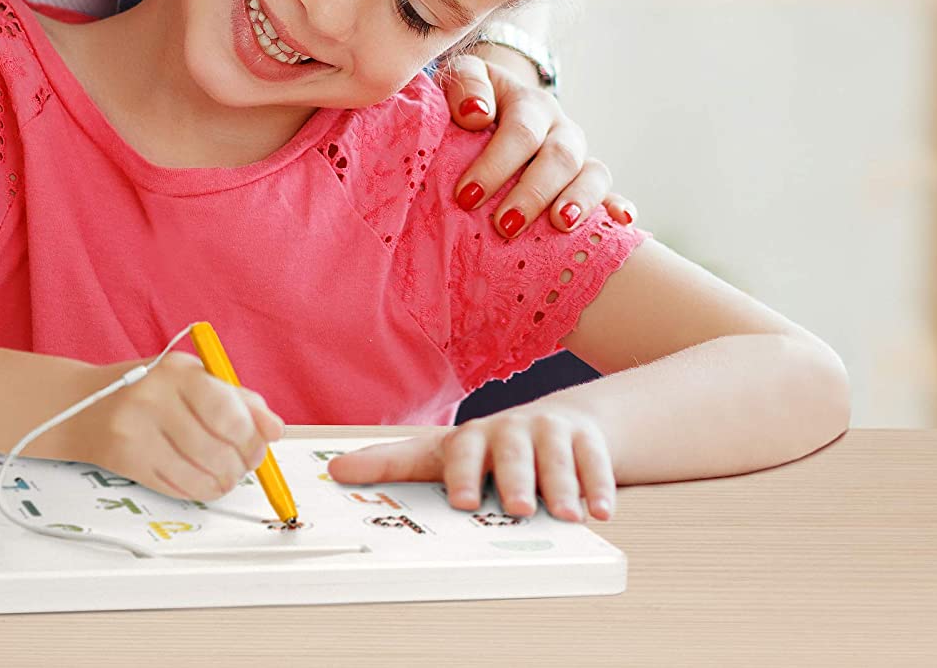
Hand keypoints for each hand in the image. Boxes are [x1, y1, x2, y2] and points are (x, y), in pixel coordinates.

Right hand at [68, 352, 284, 501]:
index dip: (252, 438)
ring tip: (225, 474)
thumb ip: (237, 399)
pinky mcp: (127, 462)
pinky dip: (199, 490)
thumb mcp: (191, 378)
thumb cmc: (148, 389)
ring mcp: (137, 431)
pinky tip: (201, 479)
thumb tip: (275, 428)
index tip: (259, 445)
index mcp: (177, 371)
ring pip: (200, 474)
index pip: (228, 413)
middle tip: (244, 464)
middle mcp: (154, 398)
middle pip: (217, 450)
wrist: (83, 405)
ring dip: (223, 482)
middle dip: (241, 465)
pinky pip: (178, 488)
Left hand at [325, 403, 615, 522]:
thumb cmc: (491, 452)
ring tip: (566, 515)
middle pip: (507, 451)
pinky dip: (598, 486)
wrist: (561, 422)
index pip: (454, 450)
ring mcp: (547, 432)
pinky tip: (601, 509)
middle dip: (513, 479)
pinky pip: (593, 461)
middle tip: (517, 508)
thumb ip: (395, 466)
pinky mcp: (585, 439)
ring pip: (552, 456)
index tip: (459, 501)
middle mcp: (506, 430)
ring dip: (559, 486)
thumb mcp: (445, 457)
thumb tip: (335, 469)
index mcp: (467, 439)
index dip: (458, 474)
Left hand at [438, 55, 636, 240]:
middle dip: (533, 193)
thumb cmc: (471, 98)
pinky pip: (611, 192)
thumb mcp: (461, 76)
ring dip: (579, 201)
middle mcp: (560, 128)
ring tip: (560, 226)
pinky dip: (618, 206)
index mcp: (529, 103)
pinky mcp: (587, 180)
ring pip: (593, 174)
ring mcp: (579, 155)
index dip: (496, 165)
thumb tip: (477, 114)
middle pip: (559, 157)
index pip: (520, 132)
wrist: (493, 100)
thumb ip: (465, 85)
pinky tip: (622, 221)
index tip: (467, 196)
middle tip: (505, 225)